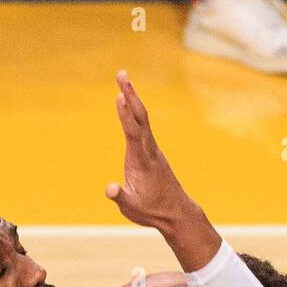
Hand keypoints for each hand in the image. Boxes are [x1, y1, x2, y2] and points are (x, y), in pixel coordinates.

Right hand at [105, 71, 221, 270]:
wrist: (177, 213)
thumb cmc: (153, 211)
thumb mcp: (132, 209)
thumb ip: (120, 197)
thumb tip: (109, 188)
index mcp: (142, 162)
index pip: (133, 134)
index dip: (125, 116)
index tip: (119, 97)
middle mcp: (149, 151)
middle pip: (140, 118)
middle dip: (130, 95)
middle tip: (121, 73)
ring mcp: (152, 149)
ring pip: (142, 119)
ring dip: (132, 98)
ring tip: (123, 79)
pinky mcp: (152, 151)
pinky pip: (143, 125)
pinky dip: (135, 110)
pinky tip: (130, 102)